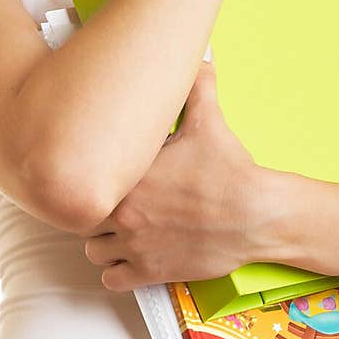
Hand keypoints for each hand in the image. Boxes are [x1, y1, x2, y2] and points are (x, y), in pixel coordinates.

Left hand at [83, 59, 257, 292]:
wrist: (256, 214)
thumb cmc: (229, 169)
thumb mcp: (209, 122)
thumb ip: (197, 88)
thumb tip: (201, 58)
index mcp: (129, 176)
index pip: (84, 181)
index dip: (91, 180)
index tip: (105, 178)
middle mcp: (124, 212)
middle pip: (83, 218)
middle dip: (95, 212)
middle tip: (114, 205)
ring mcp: (135, 245)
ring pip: (93, 251)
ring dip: (103, 243)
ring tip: (121, 232)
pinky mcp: (151, 272)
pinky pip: (111, 280)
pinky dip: (117, 272)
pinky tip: (131, 258)